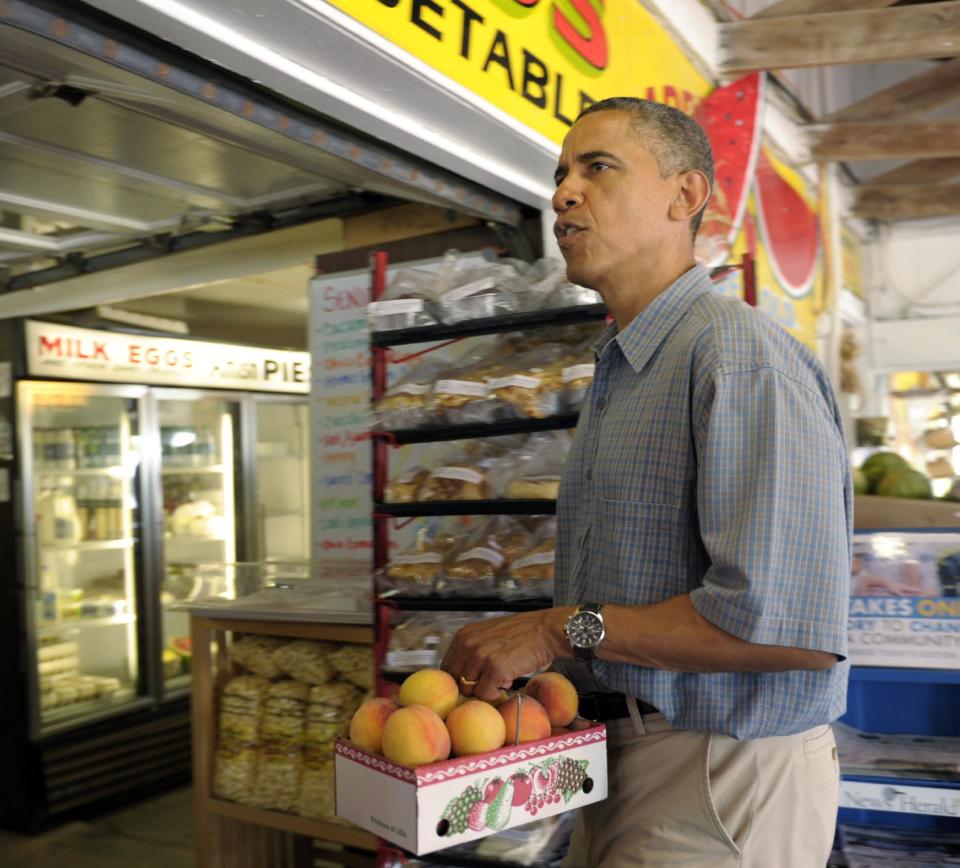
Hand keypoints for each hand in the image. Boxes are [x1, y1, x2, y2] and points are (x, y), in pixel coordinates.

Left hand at [441, 608, 573, 701]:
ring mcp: (481, 657)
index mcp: (463, 636)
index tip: (474, 681)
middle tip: (489, 683)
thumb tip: (463, 678)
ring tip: (501, 679)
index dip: (459, 678)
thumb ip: (473, 651)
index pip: (447, 666)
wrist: (545, 630)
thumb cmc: (520, 634)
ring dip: (484, 690)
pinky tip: (507, 683)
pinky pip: (484, 694)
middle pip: (455, 680)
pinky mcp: (495, 669)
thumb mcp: (488, 635)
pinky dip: (495, 695)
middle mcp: (468, 644)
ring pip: (468, 690)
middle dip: (471, 687)